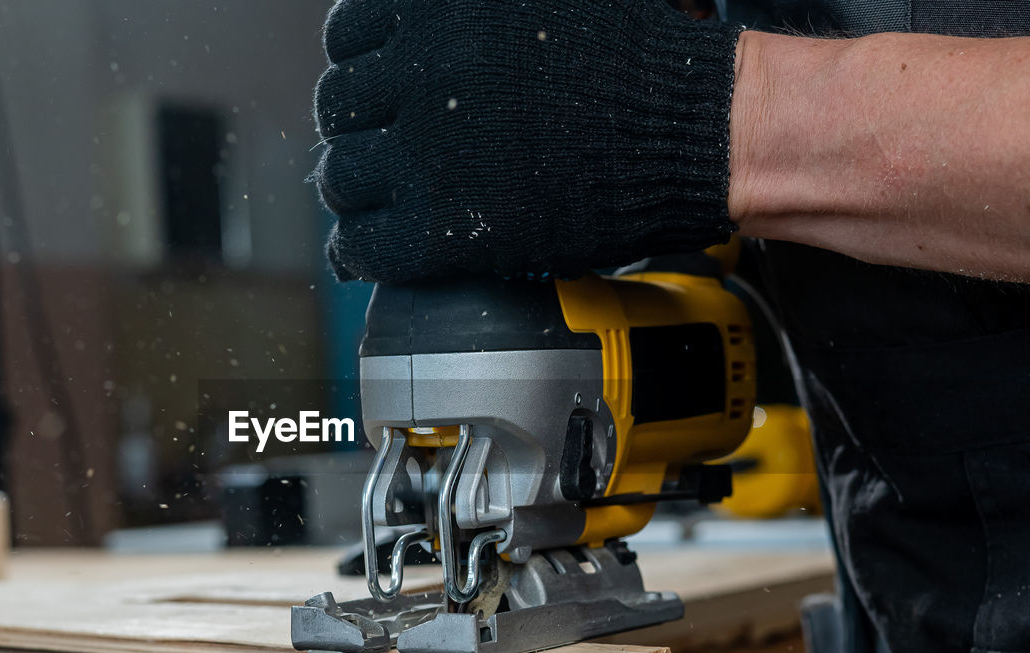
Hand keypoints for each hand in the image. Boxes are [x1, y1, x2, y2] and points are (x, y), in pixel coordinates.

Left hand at [314, 0, 741, 283]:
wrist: (691, 130)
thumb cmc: (636, 59)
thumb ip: (469, 7)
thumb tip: (429, 22)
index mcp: (434, 10)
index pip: (347, 39)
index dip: (360, 70)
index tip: (374, 90)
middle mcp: (416, 75)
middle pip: (340, 111)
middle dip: (358, 131)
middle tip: (380, 150)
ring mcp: (423, 154)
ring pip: (344, 180)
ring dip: (356, 191)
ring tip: (378, 201)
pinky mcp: (440, 228)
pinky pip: (365, 244)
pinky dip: (360, 249)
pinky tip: (371, 250)